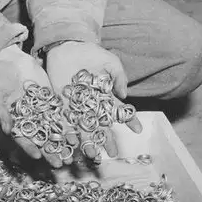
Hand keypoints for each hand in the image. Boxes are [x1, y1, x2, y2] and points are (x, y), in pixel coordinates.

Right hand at [0, 44, 64, 166]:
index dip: (30, 148)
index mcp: (15, 123)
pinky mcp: (51, 101)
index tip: (38, 156)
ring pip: (54, 131)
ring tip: (72, 155)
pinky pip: (61, 115)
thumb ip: (1, 112)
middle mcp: (29, 120)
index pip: (23, 139)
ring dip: (62, 143)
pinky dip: (68, 126)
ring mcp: (41, 111)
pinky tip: (76, 136)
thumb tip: (7, 130)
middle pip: (41, 140)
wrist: (10, 61)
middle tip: (60, 164)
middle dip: (51, 152)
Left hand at [45, 41, 142, 158]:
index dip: (129, 121)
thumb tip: (124, 95)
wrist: (67, 47)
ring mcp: (77, 108)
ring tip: (93, 155)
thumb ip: (119, 76)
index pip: (119, 112)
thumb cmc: (91, 53)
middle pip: (102, 127)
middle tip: (113, 154)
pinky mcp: (62, 106)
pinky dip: (68, 133)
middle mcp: (92, 106)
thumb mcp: (110, 62)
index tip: (138, 130)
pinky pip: (66, 122)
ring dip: (88, 142)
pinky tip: (72, 144)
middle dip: (108, 140)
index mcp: (105, 97)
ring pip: (84, 129)